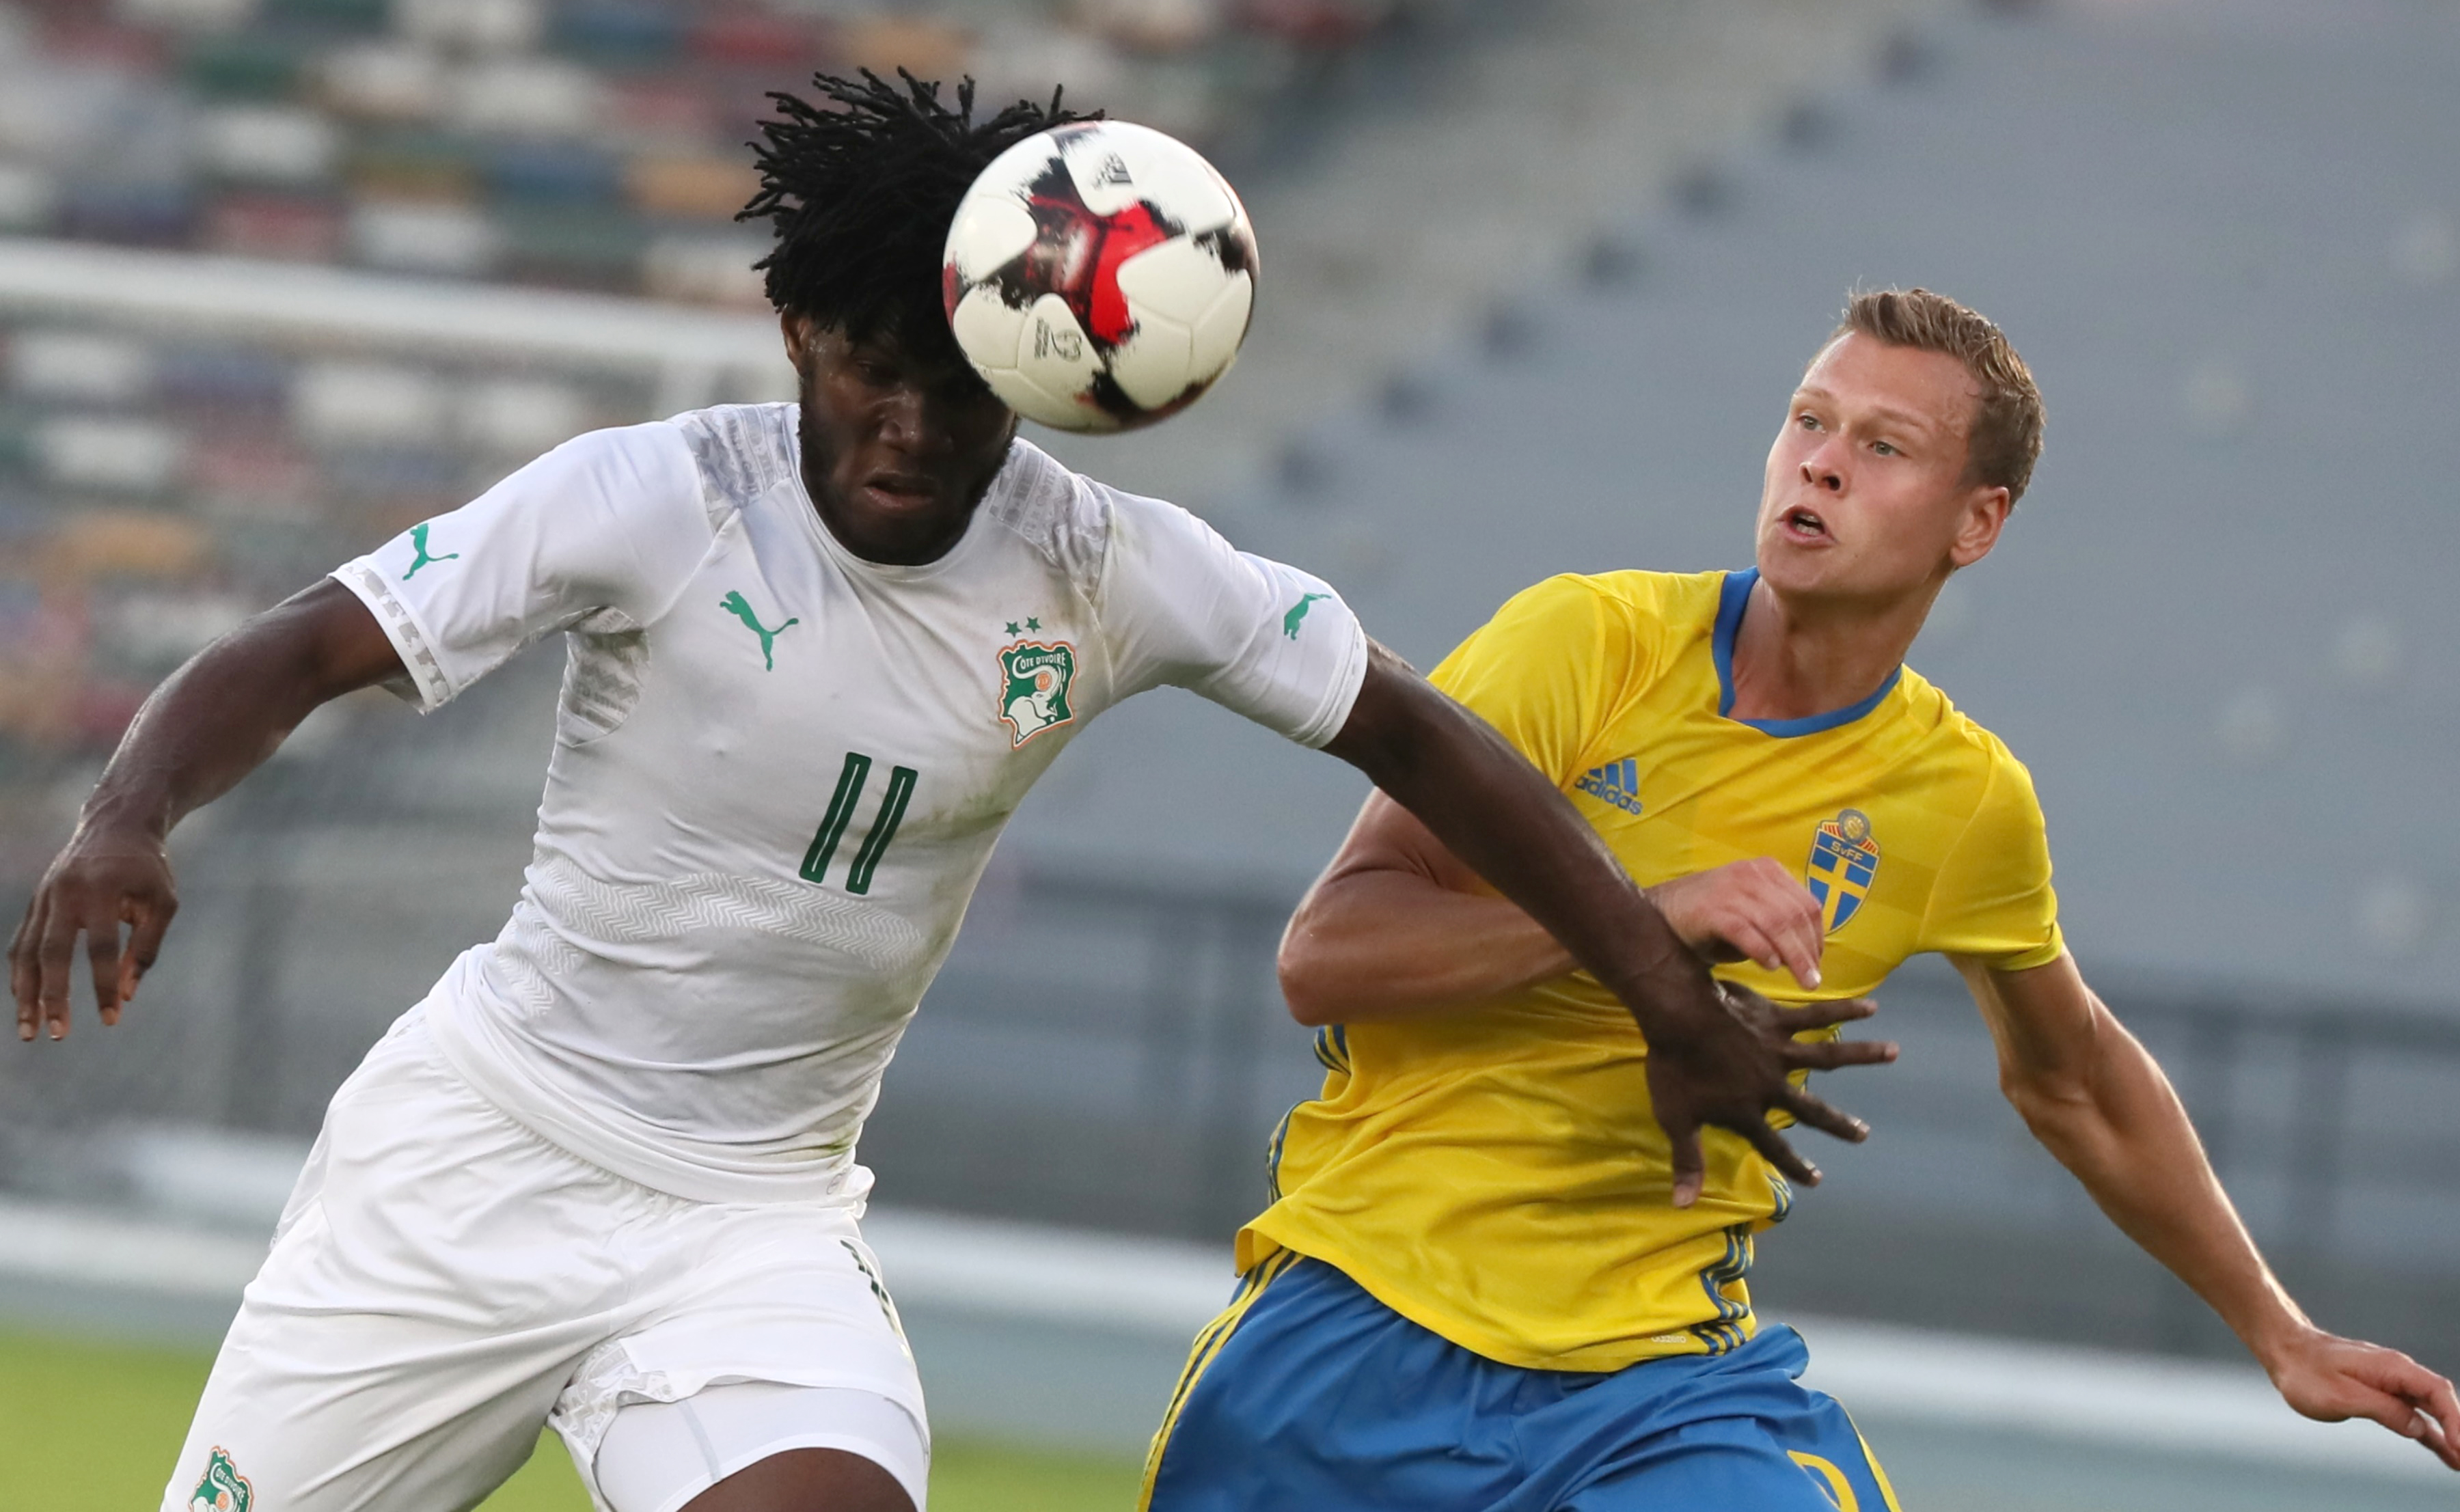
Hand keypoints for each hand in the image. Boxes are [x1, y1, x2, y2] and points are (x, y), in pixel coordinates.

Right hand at [8, 817, 177, 1042]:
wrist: (116, 825)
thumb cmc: (147, 869)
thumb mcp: (162, 902)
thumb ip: (146, 947)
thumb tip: (126, 994)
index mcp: (101, 891)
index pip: (101, 949)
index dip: (104, 986)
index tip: (111, 1020)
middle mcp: (65, 894)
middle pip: (53, 953)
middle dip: (53, 997)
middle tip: (59, 1034)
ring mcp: (44, 897)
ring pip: (28, 951)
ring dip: (26, 993)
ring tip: (28, 1032)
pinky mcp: (36, 901)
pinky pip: (22, 941)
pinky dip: (20, 973)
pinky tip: (22, 1000)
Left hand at [1642, 979, 1896, 1205]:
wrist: (1678, 1018)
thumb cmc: (1674, 1068)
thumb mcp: (1675, 1119)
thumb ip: (1687, 1162)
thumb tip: (1684, 1206)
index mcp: (1747, 1112)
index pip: (1774, 1147)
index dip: (1794, 1166)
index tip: (1816, 1180)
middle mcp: (1771, 1085)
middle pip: (1812, 1109)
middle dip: (1838, 1124)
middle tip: (1864, 1134)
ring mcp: (1779, 1051)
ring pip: (1829, 1055)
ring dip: (1863, 1055)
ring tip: (1894, 1052)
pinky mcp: (1777, 1020)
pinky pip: (1817, 1014)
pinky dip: (1845, 1009)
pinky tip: (1870, 1005)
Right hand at [1647, 857, 1825, 989]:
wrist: (1659, 913)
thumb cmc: (1709, 919)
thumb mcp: (1750, 913)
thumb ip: (1778, 924)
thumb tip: (1809, 954)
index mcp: (1766, 871)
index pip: (1807, 904)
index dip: (1818, 936)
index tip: (1818, 962)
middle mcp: (1751, 874)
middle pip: (1794, 915)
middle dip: (1809, 951)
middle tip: (1813, 981)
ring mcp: (1730, 889)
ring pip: (1776, 924)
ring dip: (1794, 956)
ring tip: (1802, 981)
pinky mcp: (1710, 909)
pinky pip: (1746, 931)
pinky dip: (1763, 950)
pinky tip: (1770, 966)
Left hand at [2264, 1325, 2459, 1470]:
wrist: (2285, 1350)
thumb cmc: (2307, 1372)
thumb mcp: (2341, 1396)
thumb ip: (2383, 1409)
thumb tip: (2419, 1427)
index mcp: (2392, 1368)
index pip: (2437, 1392)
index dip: (2454, 1419)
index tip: (2459, 1446)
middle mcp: (2398, 1373)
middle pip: (2441, 1402)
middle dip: (2459, 1430)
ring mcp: (2392, 1383)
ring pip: (2431, 1412)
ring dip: (2450, 1436)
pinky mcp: (2382, 1394)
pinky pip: (2413, 1416)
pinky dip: (2430, 1434)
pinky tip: (2445, 1454)